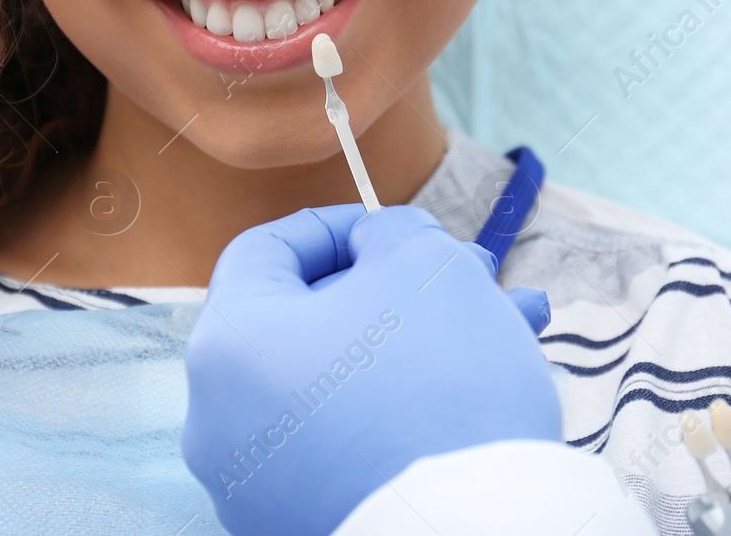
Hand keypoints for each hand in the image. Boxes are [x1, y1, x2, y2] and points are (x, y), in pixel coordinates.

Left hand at [181, 203, 561, 535]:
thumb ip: (392, 232)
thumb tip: (377, 245)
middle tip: (473, 275)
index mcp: (227, 344)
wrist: (469, 532)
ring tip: (509, 324)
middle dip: (402, 289)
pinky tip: (483, 390)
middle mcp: (222, 420)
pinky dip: (406, 410)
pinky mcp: (302, 524)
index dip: (336, 226)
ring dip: (421, 344)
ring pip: (344, 385)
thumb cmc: (439, 383)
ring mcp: (258, 485)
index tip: (393, 228)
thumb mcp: (425, 264)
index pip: (266, 253)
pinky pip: (351, 446)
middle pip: (314, 323)